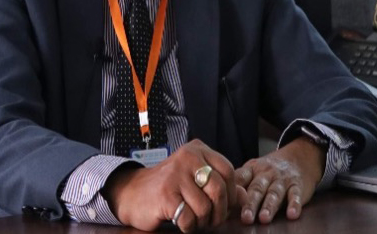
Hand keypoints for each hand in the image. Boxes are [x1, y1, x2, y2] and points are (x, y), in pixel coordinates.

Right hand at [102, 139, 246, 231]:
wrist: (132, 193)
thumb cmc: (169, 187)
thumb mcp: (195, 179)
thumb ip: (220, 184)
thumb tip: (244, 196)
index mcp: (196, 149)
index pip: (228, 170)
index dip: (231, 193)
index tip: (224, 204)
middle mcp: (187, 157)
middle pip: (219, 189)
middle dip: (219, 212)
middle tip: (211, 219)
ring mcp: (175, 174)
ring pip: (205, 207)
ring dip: (202, 221)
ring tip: (193, 218)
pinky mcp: (165, 194)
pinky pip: (189, 218)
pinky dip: (188, 227)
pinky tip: (179, 220)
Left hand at [235, 136, 325, 224]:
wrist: (297, 158)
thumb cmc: (268, 170)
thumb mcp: (253, 171)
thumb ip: (240, 184)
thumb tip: (222, 200)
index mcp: (251, 169)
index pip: (240, 177)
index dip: (233, 189)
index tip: (226, 201)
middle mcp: (266, 173)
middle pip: (257, 188)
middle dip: (250, 203)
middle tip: (245, 217)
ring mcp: (282, 179)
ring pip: (274, 193)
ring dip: (269, 206)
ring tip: (264, 218)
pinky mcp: (297, 185)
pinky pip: (296, 195)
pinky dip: (294, 205)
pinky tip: (291, 214)